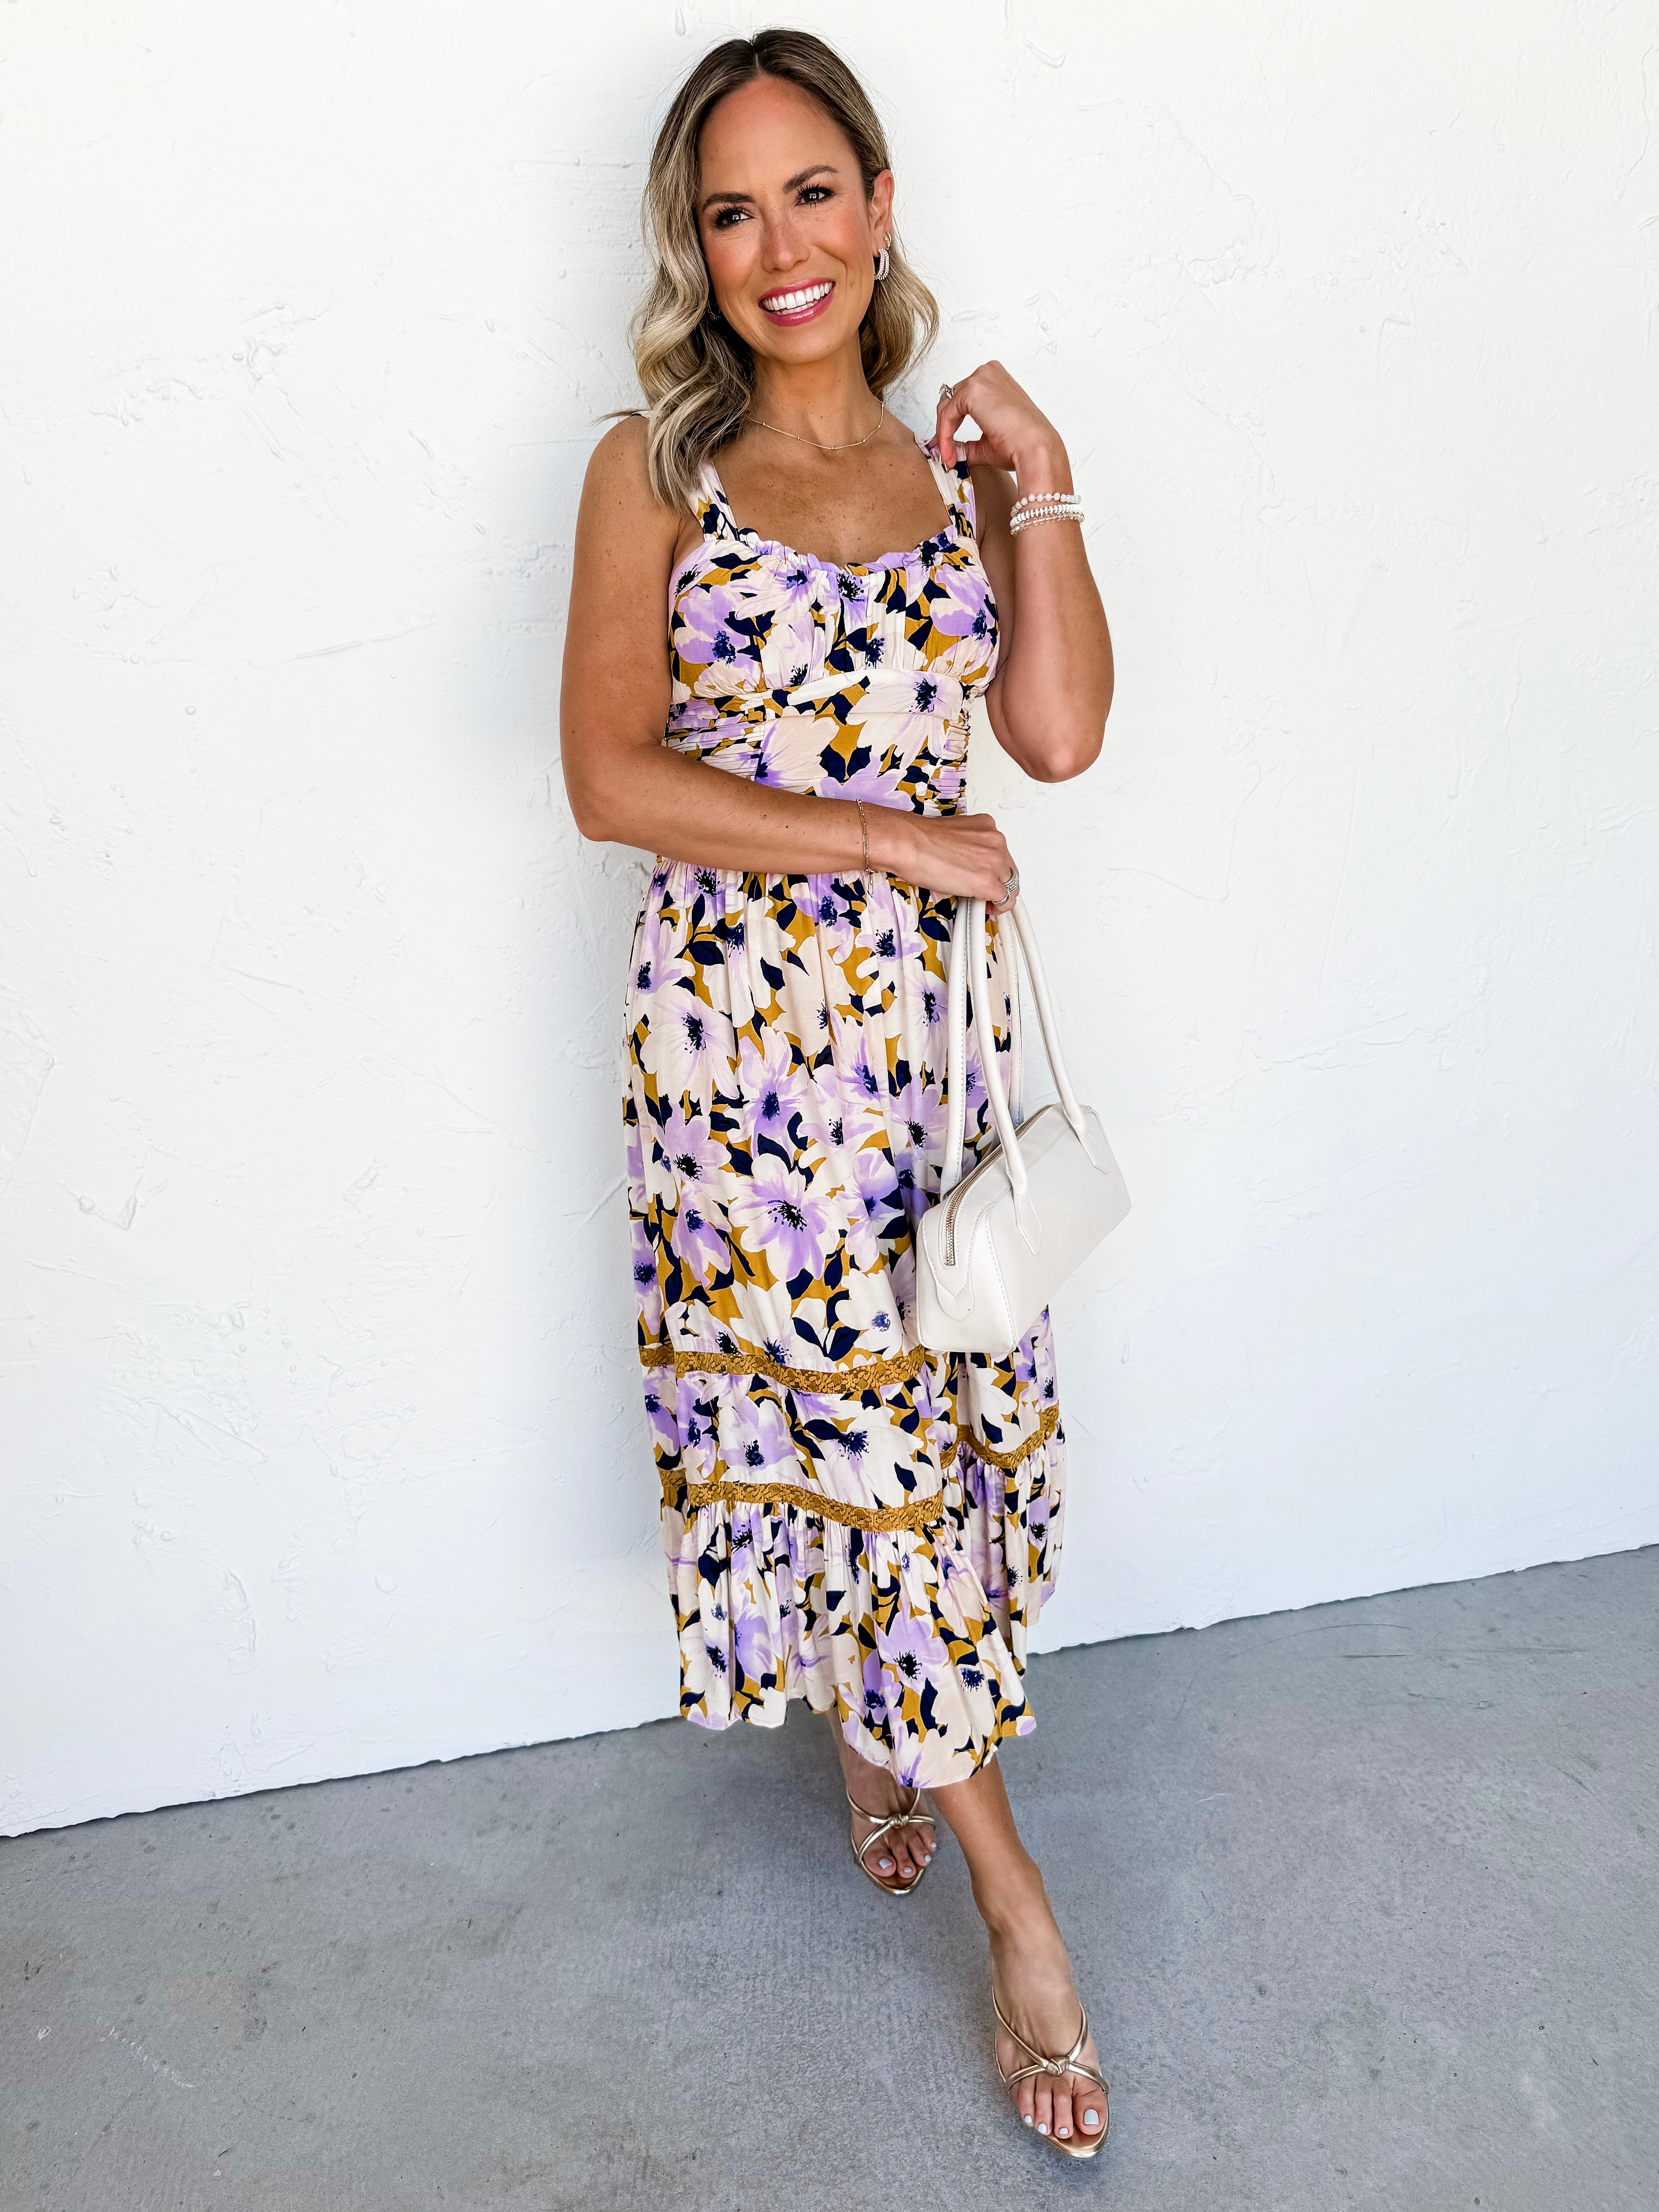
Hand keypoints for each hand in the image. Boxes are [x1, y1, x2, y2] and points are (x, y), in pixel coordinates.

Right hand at [876, 809, 1019, 906]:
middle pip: (1009, 869)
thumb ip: (968, 849)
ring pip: (1010, 885)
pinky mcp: (987, 882)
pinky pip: (1004, 901)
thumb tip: (968, 865)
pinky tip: (985, 909)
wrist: (908, 844)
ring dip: (997, 894)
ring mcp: (993, 861)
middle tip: (985, 892)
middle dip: (998, 882)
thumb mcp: (953, 837)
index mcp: (986, 826)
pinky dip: (996, 908)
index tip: (987, 877)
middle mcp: (994, 841)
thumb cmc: (919, 840)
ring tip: (982, 900)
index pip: (1002, 853)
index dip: (994, 870)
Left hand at [935, 361, 1068, 488]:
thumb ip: (965, 442)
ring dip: (944, 433)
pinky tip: (949, 452)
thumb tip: (949, 450)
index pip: (964, 397)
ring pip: (948, 405)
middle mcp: (988, 373)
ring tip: (948, 456)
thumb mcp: (986, 442)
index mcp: (995, 380)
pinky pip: (948, 413)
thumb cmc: (1020, 445)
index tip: (948, 446)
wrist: (1034, 448)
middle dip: (945, 427)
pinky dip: (945, 434)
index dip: (952, 423)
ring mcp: (980, 378)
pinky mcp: (972, 389)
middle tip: (943, 451)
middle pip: (953, 398)